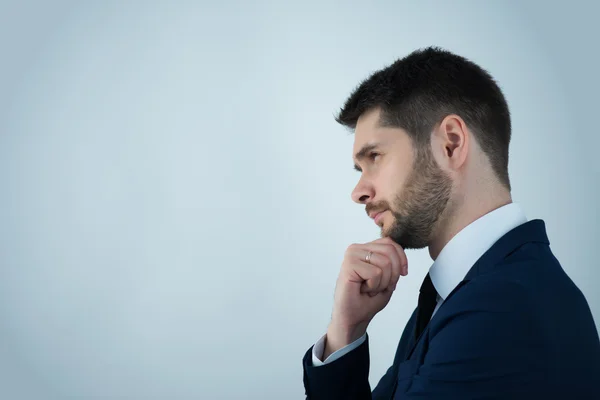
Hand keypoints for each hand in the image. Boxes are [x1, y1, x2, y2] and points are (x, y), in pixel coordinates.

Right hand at [323, 237, 407, 358]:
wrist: (353, 318)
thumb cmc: (368, 300)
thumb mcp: (388, 278)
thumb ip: (393, 261)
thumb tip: (399, 252)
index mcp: (365, 249)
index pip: (390, 243)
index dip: (401, 259)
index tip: (402, 274)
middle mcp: (356, 248)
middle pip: (390, 251)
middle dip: (393, 274)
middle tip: (380, 287)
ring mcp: (351, 255)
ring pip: (385, 263)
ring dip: (382, 283)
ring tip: (369, 289)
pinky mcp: (348, 265)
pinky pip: (375, 273)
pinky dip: (374, 287)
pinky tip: (362, 290)